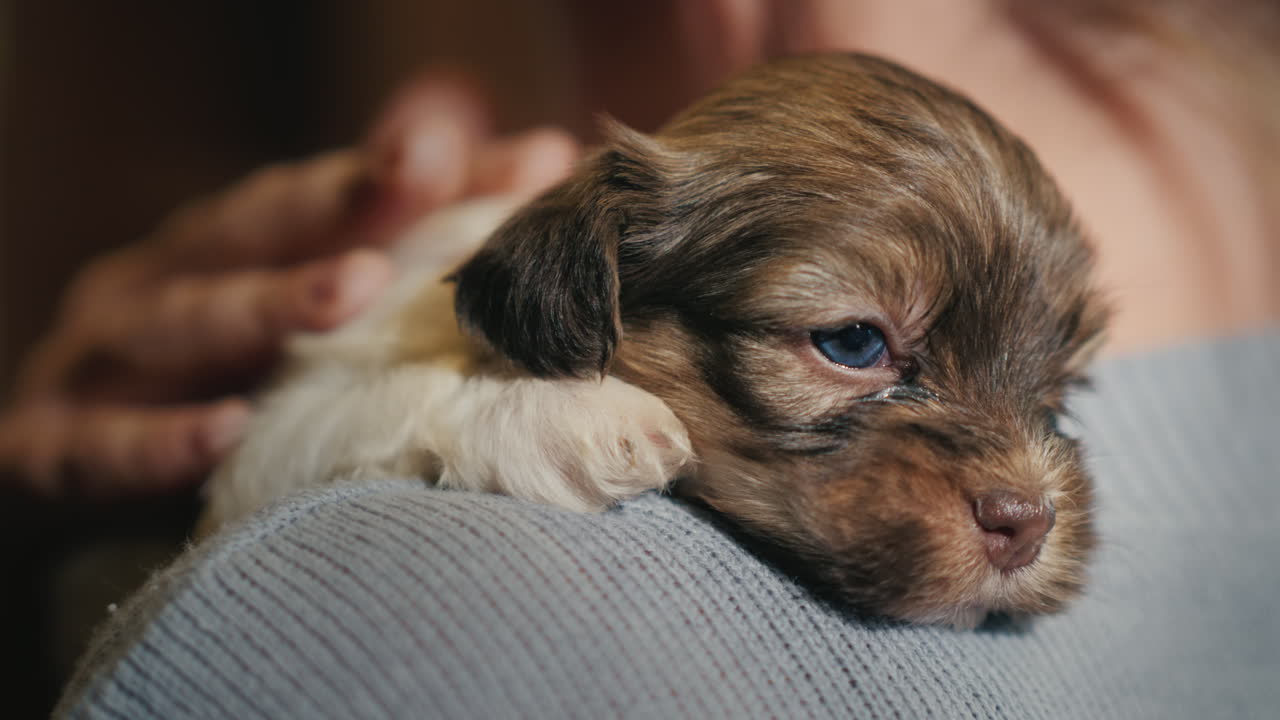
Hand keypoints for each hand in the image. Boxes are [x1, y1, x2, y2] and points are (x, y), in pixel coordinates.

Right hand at [0, 72, 579, 498]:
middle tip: (426, 170)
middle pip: (259, 228)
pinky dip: (157, 438)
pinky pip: (99, 443)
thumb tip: (531, 159)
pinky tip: (226, 433)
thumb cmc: (205, 380)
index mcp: (232, 246)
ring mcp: (103, 355)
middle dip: (343, 197)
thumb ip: (400, 240)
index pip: (340, 195)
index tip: (532, 159)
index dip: (427, 173)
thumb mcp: (294, 315)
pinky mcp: (50, 442)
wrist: (64, 467)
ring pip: (183, 320)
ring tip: (357, 289)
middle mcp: (168, 278)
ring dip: (267, 303)